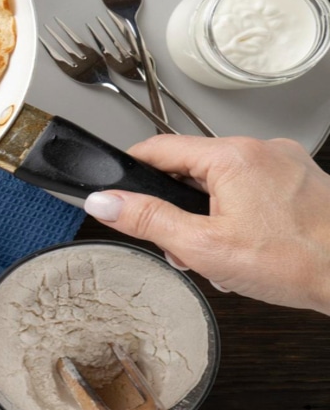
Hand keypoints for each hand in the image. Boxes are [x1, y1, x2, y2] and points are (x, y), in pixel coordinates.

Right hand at [84, 135, 329, 313]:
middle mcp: (261, 149)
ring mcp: (285, 163)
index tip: (119, 190)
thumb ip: (148, 220)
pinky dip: (242, 213)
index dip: (132, 170)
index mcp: (232, 156)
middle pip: (192, 167)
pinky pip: (254, 187)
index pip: (158, 147)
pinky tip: (250, 245)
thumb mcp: (204, 246)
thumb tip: (106, 202)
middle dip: (179, 208)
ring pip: (223, 180)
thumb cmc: (297, 262)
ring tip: (223, 254)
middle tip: (183, 247)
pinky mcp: (302, 180)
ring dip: (210, 214)